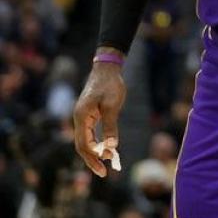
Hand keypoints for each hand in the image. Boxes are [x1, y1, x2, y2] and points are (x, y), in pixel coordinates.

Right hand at [73, 57, 126, 177]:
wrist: (107, 69)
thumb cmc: (110, 85)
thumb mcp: (113, 105)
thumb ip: (111, 126)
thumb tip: (112, 147)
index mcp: (81, 117)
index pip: (83, 144)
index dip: (92, 158)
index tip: (104, 167)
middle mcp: (79, 118)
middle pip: (82, 145)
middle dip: (92, 159)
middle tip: (103, 173)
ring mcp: (83, 117)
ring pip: (86, 140)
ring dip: (95, 152)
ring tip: (108, 162)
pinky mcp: (89, 115)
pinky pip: (90, 133)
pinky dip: (97, 143)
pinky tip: (106, 149)